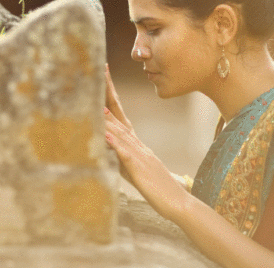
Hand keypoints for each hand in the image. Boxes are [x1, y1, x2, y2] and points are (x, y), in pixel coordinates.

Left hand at [103, 64, 189, 217]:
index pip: (120, 114)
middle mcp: (137, 144)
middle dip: (108, 94)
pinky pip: (126, 155)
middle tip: (99, 72)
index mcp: (135, 143)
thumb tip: (107, 144)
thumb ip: (121, 154)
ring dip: (108, 117)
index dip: (111, 95)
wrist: (178, 201)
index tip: (103, 75)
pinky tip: (105, 136)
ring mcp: (140, 155)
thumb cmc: (156, 186)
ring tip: (96, 102)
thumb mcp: (133, 168)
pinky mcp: (139, 169)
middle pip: (119, 115)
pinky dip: (115, 145)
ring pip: (121, 132)